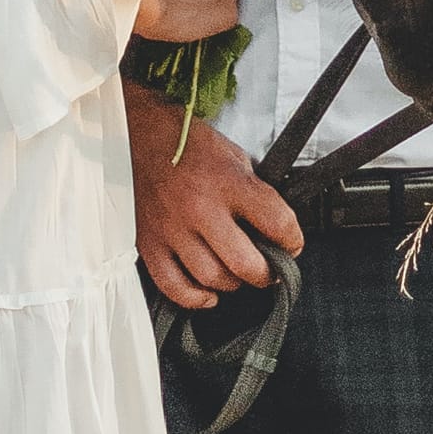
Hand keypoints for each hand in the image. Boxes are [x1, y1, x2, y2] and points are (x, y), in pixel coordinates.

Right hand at [124, 89, 302, 311]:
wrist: (139, 135)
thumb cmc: (188, 145)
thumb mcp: (233, 156)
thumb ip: (252, 192)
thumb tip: (270, 227)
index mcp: (228, 182)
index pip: (276, 221)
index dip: (293, 239)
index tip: (292, 244)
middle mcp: (201, 208)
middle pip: (245, 263)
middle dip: (266, 274)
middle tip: (270, 271)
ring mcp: (173, 229)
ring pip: (212, 278)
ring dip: (232, 283)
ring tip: (237, 275)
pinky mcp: (149, 244)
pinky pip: (174, 286)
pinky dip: (195, 298)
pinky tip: (208, 293)